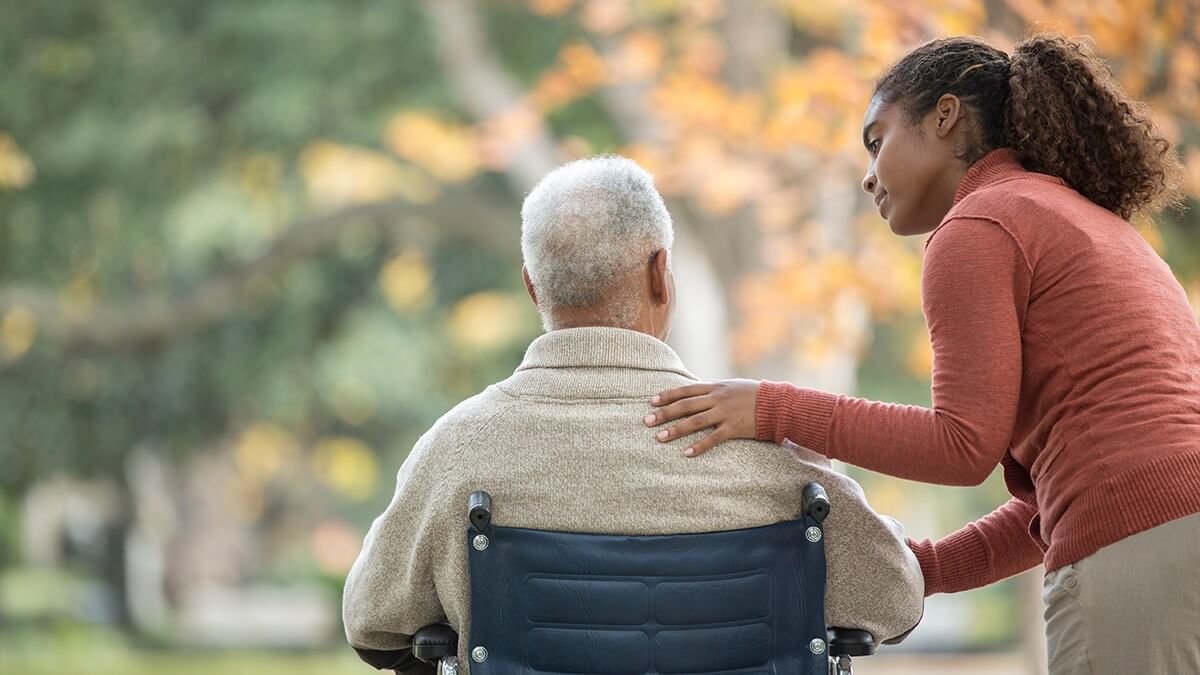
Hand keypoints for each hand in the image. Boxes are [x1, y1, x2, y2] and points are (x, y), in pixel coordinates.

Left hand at [644, 379, 758, 456]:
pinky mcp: (734, 428)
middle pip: (685, 405)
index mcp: (715, 387)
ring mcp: (725, 413)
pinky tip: (686, 453)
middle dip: (664, 413)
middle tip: (647, 421)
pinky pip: (713, 438)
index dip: (667, 395)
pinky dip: (699, 446)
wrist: (777, 404)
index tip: (651, 401)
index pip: (686, 390)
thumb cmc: (753, 395)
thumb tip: (695, 393)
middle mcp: (717, 398)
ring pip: (695, 421)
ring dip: (676, 430)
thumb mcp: (731, 387)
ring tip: (659, 437)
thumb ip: (713, 391)